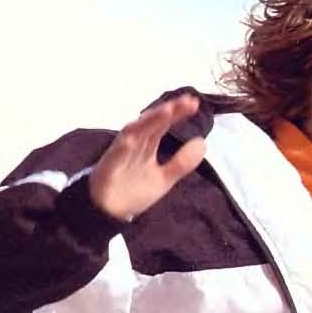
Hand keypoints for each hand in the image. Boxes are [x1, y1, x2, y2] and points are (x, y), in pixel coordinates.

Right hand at [89, 93, 205, 221]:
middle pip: (153, 122)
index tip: (194, 104)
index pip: (164, 124)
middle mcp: (135, 142)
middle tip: (188, 101)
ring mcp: (121, 152)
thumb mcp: (165, 178)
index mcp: (148, 143)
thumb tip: (202, 143)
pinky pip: (116, 153)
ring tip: (167, 110)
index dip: (178, 113)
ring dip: (150, 120)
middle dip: (169, 110)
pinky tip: (134, 138)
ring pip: (135, 131)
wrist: (109, 211)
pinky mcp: (109, 165)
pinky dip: (125, 144)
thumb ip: (182, 162)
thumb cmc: (134, 191)